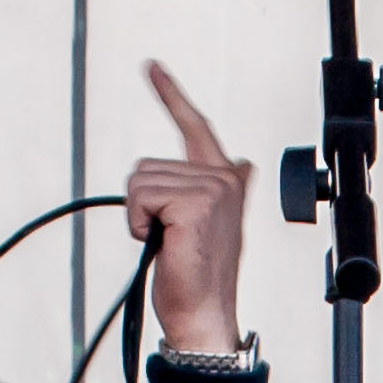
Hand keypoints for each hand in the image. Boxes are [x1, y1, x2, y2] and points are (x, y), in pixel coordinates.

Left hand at [125, 62, 251, 354]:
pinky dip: (139, 223)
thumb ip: (217, 190)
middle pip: (148, 167)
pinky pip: (140, 197)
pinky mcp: (196, 203)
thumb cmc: (196, 277)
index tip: (151, 66)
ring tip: (169, 244)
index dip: (171, 96)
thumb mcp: (206, 226)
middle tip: (168, 240)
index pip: (195, 127)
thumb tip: (242, 166)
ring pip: (140, 182)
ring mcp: (214, 189)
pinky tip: (165, 244)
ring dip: (140, 217)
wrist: (203, 315)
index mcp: (227, 181)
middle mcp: (225, 179)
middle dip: (143, 205)